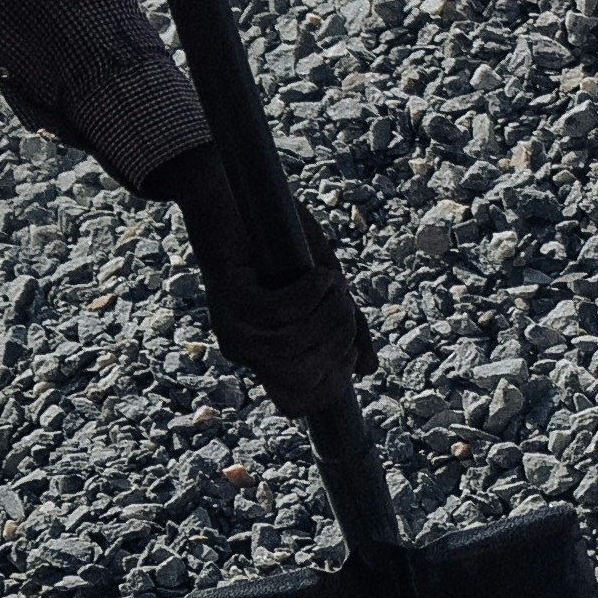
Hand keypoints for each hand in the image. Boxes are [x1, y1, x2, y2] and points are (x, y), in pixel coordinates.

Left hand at [167, 144, 365, 406]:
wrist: (234, 195)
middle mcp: (245, 348)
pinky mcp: (230, 297)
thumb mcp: (322, 288)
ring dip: (327, 311)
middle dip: (337, 341)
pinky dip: (309, 291)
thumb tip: (367, 367)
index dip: (332, 385)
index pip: (295, 401)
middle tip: (344, 303)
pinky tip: (319, 272)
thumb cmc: (278, 239)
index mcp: (265, 353)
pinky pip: (278, 312)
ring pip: (291, 344)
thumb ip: (344, 326)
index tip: (351, 350)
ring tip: (332, 280)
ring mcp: (233, 325)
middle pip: (301, 377)